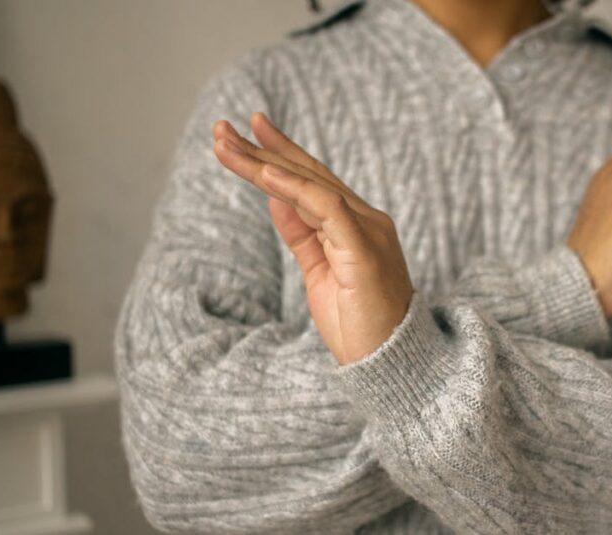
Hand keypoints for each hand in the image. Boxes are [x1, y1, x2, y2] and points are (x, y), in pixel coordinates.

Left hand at [211, 112, 413, 364]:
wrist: (389, 364)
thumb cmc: (359, 326)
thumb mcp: (320, 274)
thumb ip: (303, 234)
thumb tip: (276, 198)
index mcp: (356, 226)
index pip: (314, 180)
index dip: (281, 153)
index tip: (249, 130)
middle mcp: (366, 220)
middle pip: (308, 175)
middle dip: (263, 149)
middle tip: (221, 128)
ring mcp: (367, 231)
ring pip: (311, 184)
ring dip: (265, 164)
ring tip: (227, 145)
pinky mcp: (364, 248)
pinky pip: (327, 207)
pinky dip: (294, 188)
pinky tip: (264, 175)